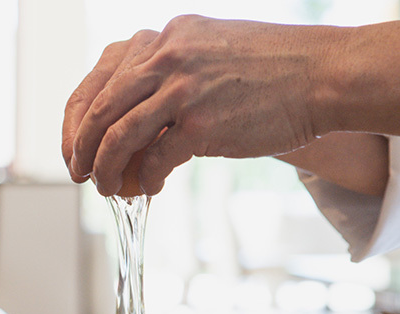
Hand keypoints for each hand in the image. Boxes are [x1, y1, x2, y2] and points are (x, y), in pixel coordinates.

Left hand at [62, 15, 326, 195]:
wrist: (325, 75)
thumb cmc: (273, 69)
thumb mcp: (208, 50)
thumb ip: (167, 73)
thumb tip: (129, 116)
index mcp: (163, 38)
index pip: (97, 79)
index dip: (76, 120)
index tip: (74, 146)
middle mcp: (166, 56)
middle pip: (98, 109)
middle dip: (82, 150)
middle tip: (81, 174)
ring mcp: (182, 89)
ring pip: (117, 137)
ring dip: (106, 171)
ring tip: (108, 189)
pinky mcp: (201, 124)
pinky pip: (154, 160)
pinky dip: (145, 181)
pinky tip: (151, 189)